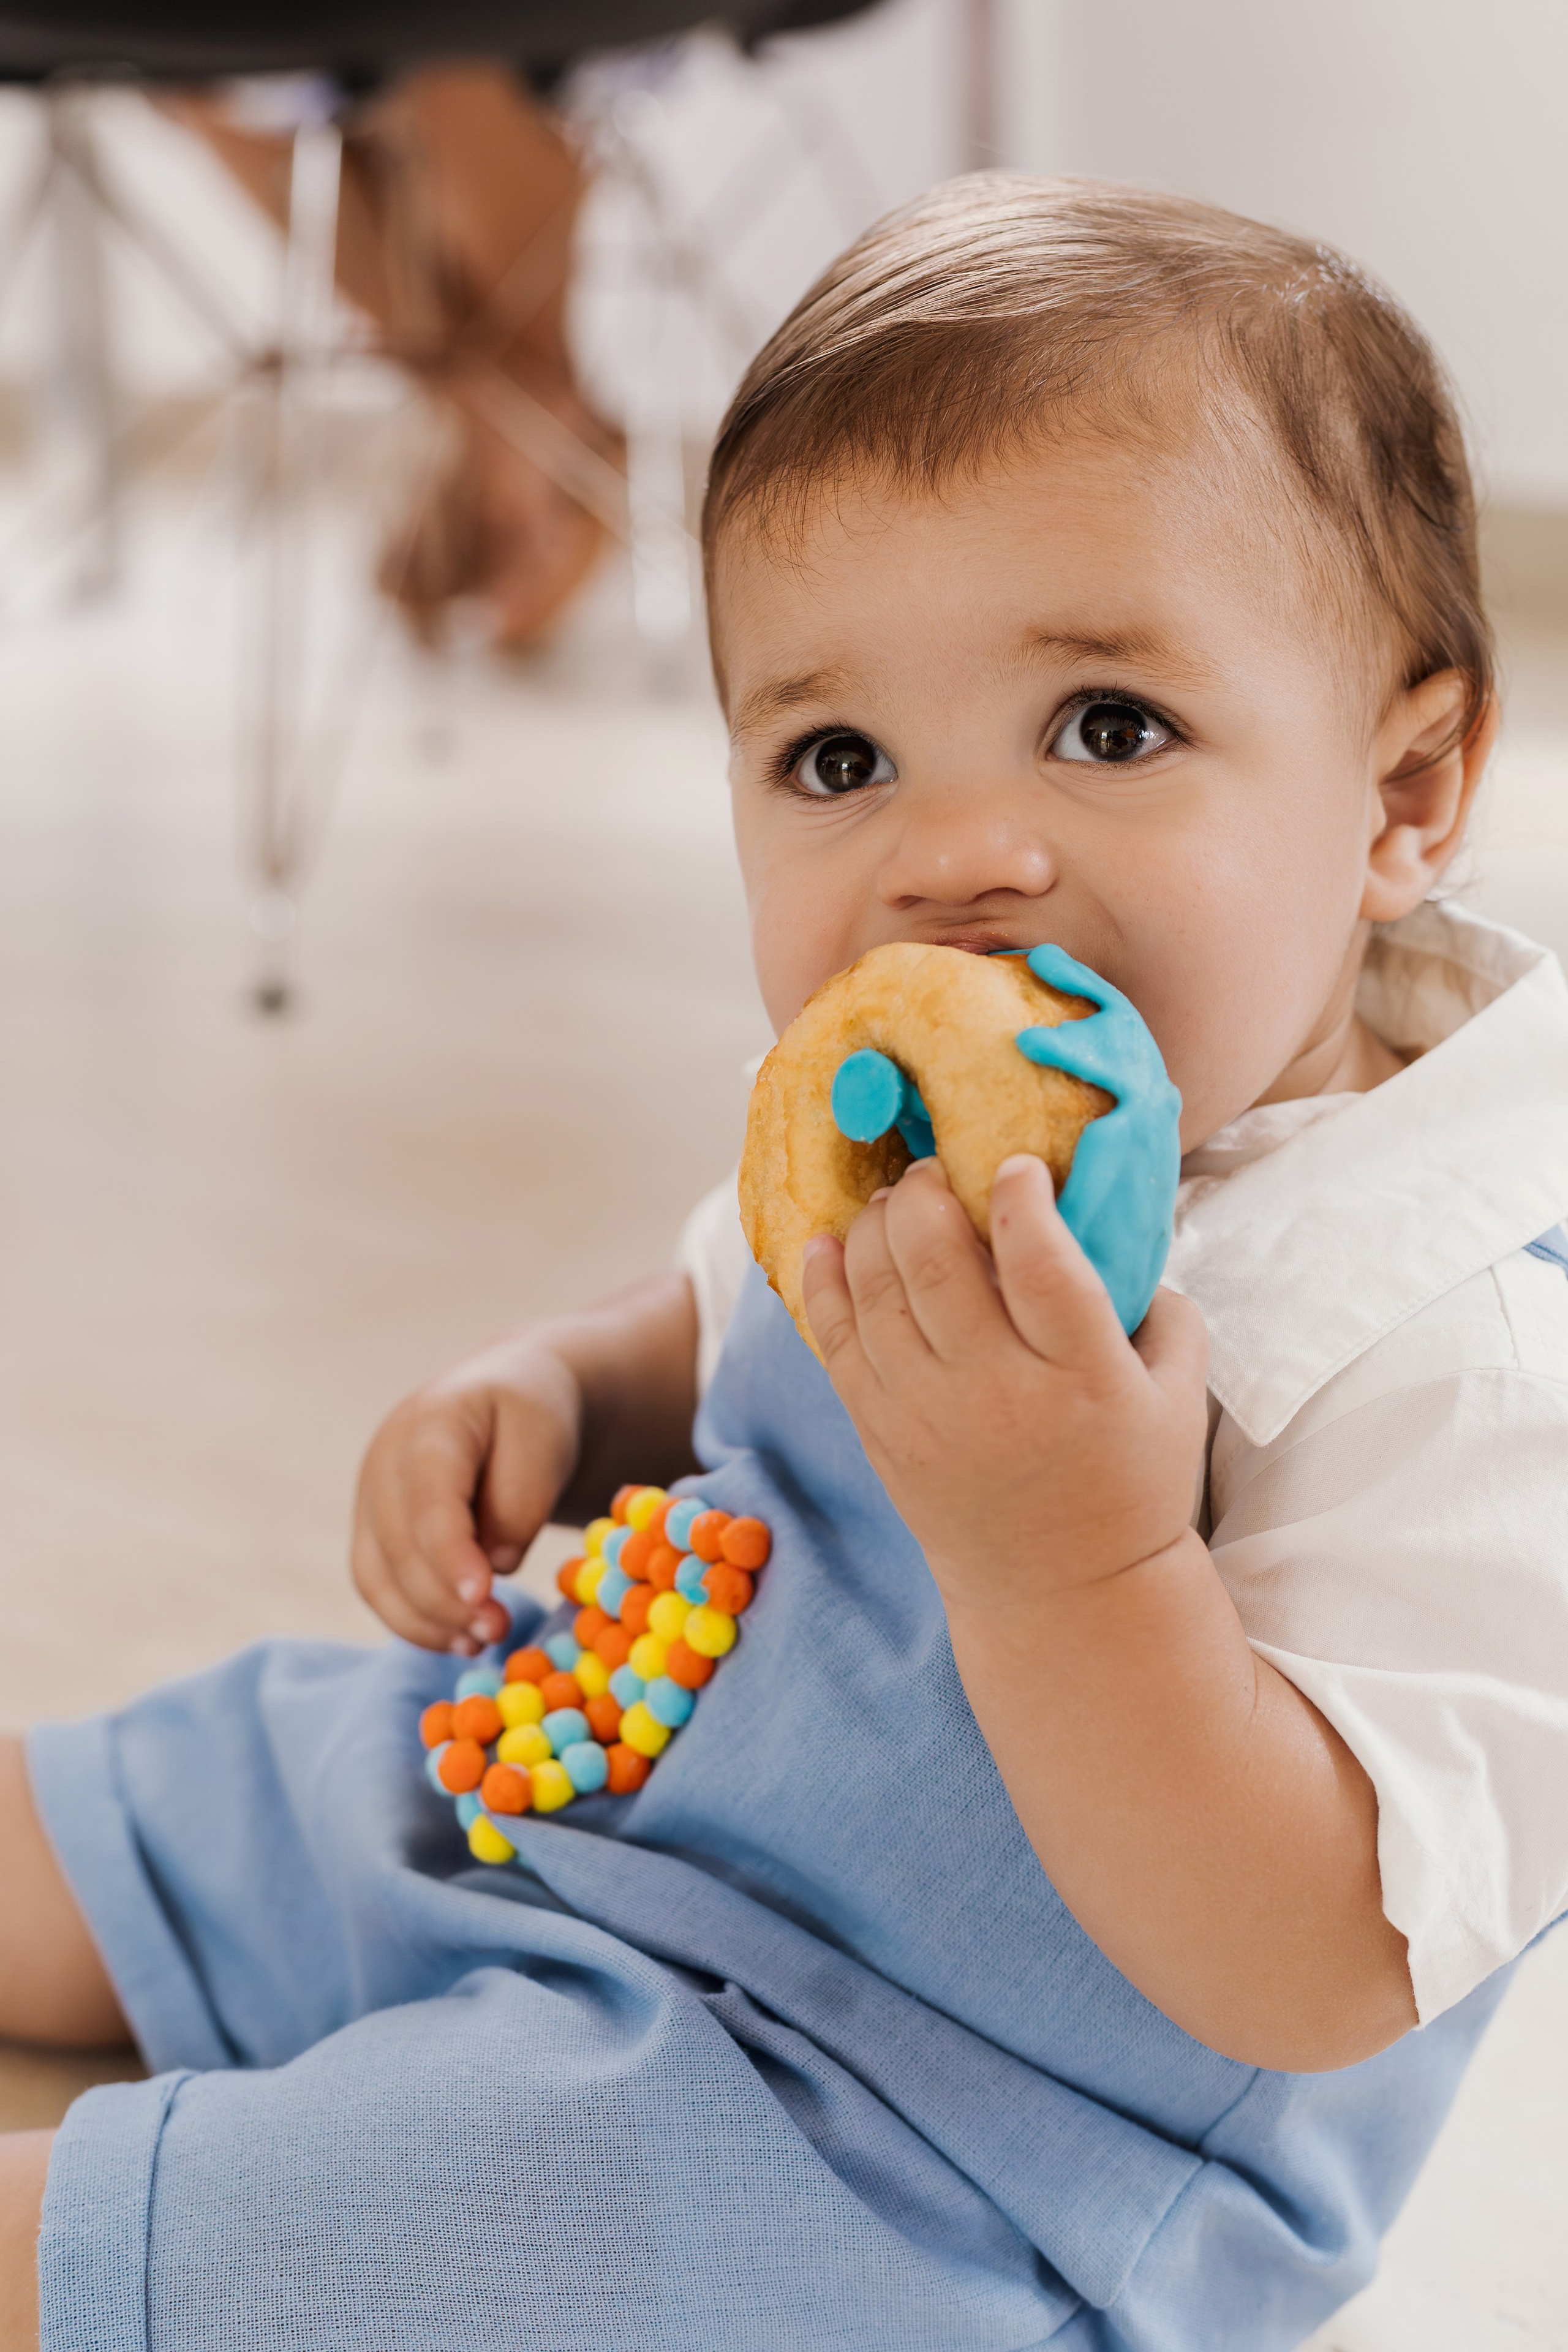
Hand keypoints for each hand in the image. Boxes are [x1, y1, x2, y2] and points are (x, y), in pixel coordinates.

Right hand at [352, 1339, 578, 1652]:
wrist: (505, 1399)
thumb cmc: (530, 1418)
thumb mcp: (545, 1440)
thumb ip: (522, 1501)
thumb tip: (496, 1564)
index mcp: (430, 1424)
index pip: (428, 1498)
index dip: (450, 1554)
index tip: (482, 1596)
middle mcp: (384, 1461)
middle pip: (400, 1545)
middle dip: (447, 1599)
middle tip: (500, 1629)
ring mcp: (369, 1497)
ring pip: (377, 1576)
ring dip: (428, 1621)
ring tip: (484, 1640)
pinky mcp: (372, 1532)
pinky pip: (378, 1588)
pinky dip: (415, 1622)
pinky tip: (459, 1638)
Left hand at [800, 1154, 1208, 1614]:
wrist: (1064, 1594)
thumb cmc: (1130, 1484)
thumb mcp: (1178, 1398)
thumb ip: (1162, 1309)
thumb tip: (1117, 1227)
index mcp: (1082, 1376)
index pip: (1040, 1262)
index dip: (1019, 1196)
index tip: (1015, 1164)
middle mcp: (996, 1393)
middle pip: (936, 1262)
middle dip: (927, 1193)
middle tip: (936, 1170)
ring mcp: (927, 1415)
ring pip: (876, 1291)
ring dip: (876, 1226)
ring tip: (896, 1200)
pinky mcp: (881, 1435)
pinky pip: (836, 1341)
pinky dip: (825, 1282)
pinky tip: (830, 1241)